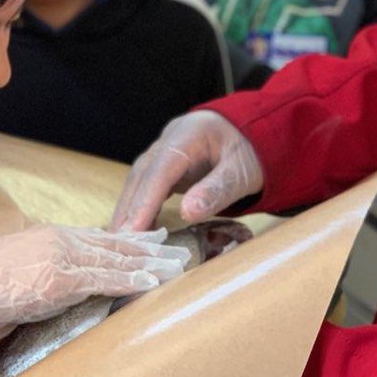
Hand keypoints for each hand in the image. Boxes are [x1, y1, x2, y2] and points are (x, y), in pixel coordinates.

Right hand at [0, 225, 190, 341]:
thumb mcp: (23, 269)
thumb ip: (52, 269)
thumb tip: (73, 283)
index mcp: (54, 237)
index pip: (102, 236)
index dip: (133, 238)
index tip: (156, 238)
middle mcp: (63, 241)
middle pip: (117, 244)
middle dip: (151, 248)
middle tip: (180, 250)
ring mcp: (62, 258)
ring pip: (117, 258)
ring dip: (151, 264)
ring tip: (178, 266)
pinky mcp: (59, 279)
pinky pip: (103, 279)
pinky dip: (130, 280)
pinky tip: (151, 282)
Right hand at [111, 111, 263, 231]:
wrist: (257, 132)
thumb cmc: (252, 150)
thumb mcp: (242, 171)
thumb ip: (217, 189)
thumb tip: (187, 213)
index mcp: (188, 135)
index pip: (160, 171)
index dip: (144, 201)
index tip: (132, 230)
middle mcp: (169, 140)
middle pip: (141, 175)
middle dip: (128, 209)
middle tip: (119, 244)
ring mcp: (165, 150)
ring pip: (139, 180)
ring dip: (128, 210)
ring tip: (121, 242)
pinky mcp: (167, 165)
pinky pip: (148, 186)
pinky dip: (140, 207)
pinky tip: (136, 229)